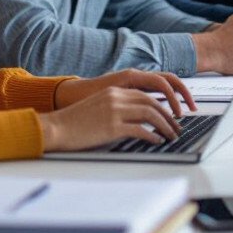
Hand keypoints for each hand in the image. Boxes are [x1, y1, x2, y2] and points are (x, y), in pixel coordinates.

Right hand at [40, 74, 193, 151]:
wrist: (56, 128)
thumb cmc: (74, 122)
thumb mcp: (98, 107)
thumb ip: (117, 108)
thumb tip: (136, 120)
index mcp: (114, 91)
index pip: (146, 95)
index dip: (161, 105)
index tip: (169, 116)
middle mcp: (116, 97)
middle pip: (152, 103)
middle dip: (168, 116)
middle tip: (176, 127)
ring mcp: (115, 111)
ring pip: (150, 114)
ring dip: (165, 125)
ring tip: (171, 135)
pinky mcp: (112, 127)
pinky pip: (140, 130)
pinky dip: (152, 136)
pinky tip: (157, 141)